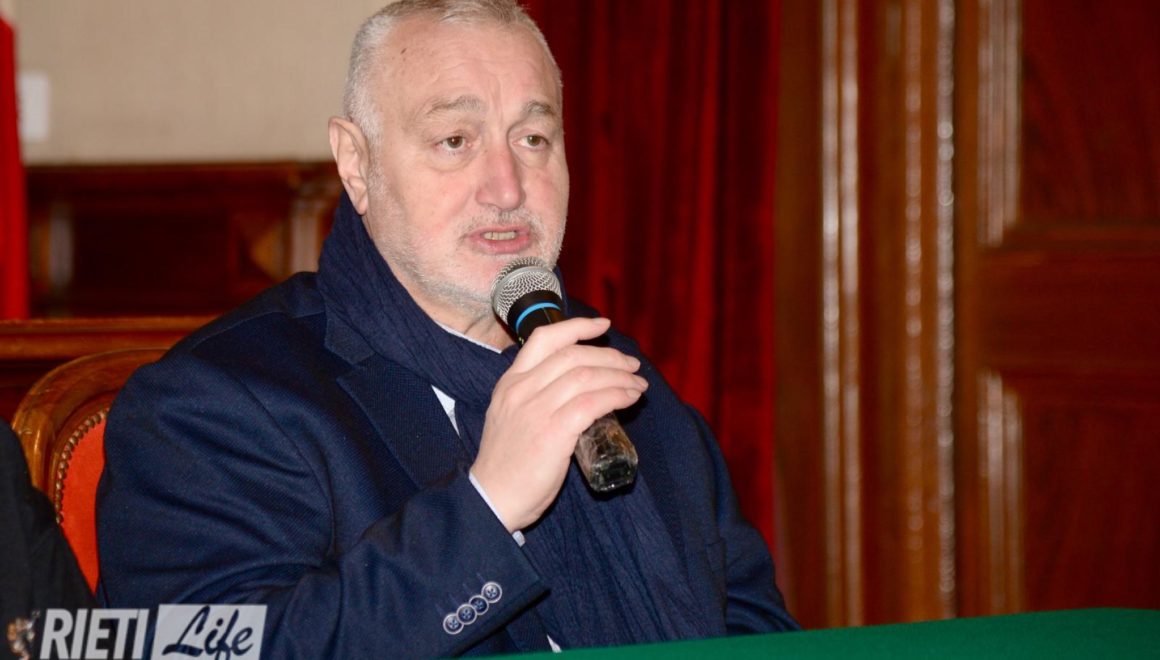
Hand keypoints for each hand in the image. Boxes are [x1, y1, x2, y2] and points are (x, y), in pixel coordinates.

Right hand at [470, 317, 647, 531]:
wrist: (491, 499)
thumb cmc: (506, 465)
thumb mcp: (510, 417)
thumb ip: (534, 399)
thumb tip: (574, 393)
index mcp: (510, 383)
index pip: (544, 339)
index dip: (577, 326)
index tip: (602, 325)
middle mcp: (522, 390)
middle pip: (573, 355)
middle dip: (609, 356)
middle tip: (631, 366)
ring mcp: (537, 409)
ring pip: (587, 376)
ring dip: (620, 377)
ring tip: (637, 385)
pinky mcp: (553, 432)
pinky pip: (593, 402)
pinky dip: (617, 396)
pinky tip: (629, 399)